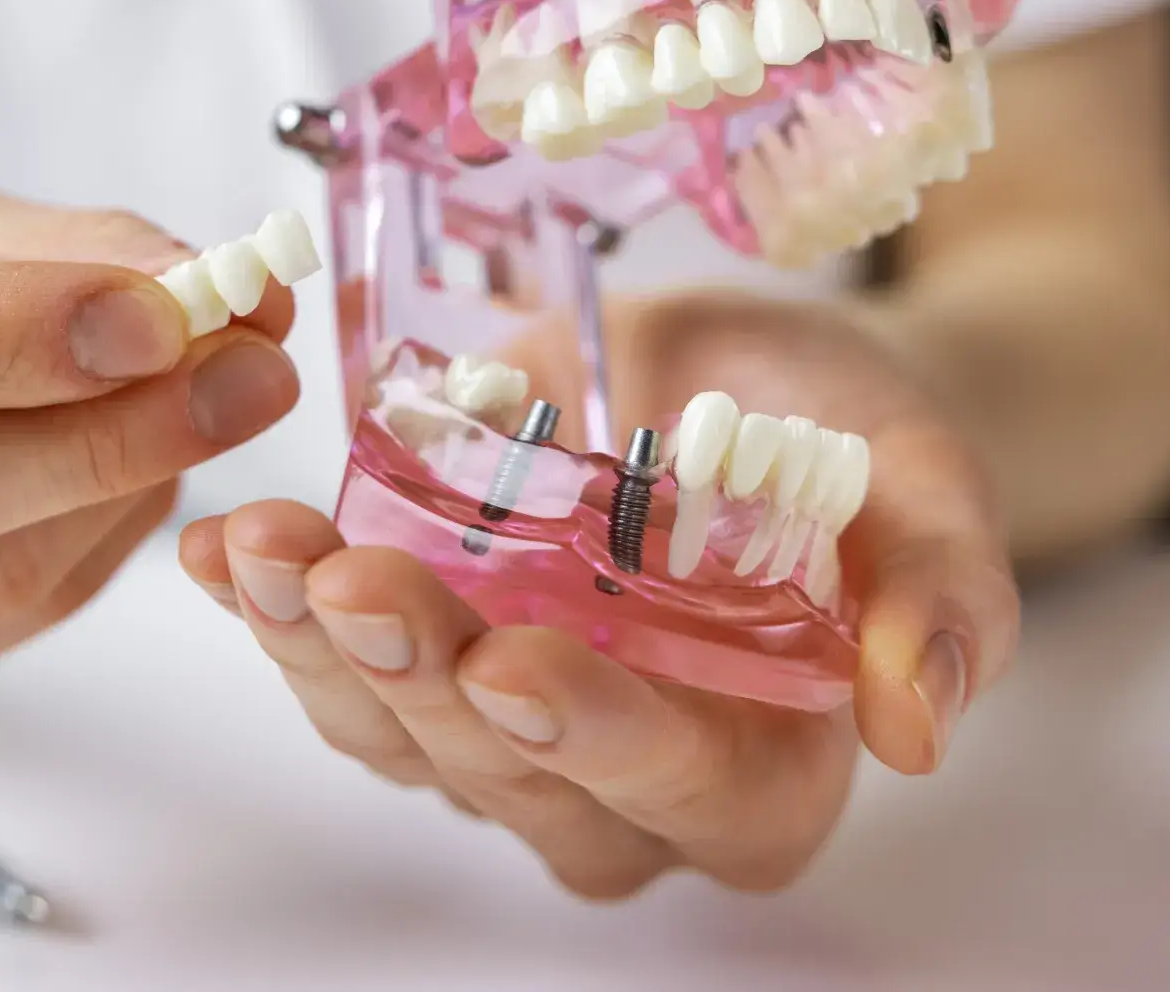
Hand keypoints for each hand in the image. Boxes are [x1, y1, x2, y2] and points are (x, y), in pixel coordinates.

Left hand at [180, 290, 1018, 897]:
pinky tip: (225, 547)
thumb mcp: (923, 480)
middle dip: (419, 678)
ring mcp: (506, 730)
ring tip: (263, 550)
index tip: (515, 665)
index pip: (680, 787)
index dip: (596, 739)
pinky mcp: (425, 662)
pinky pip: (337, 661)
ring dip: (315, 647)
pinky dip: (272, 605)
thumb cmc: (848, 437)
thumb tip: (919, 726)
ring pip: (398, 733)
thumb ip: (944, 593)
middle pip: (507, 772)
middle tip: (352, 580)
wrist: (749, 381)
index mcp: (759, 768)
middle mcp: (620, 781)